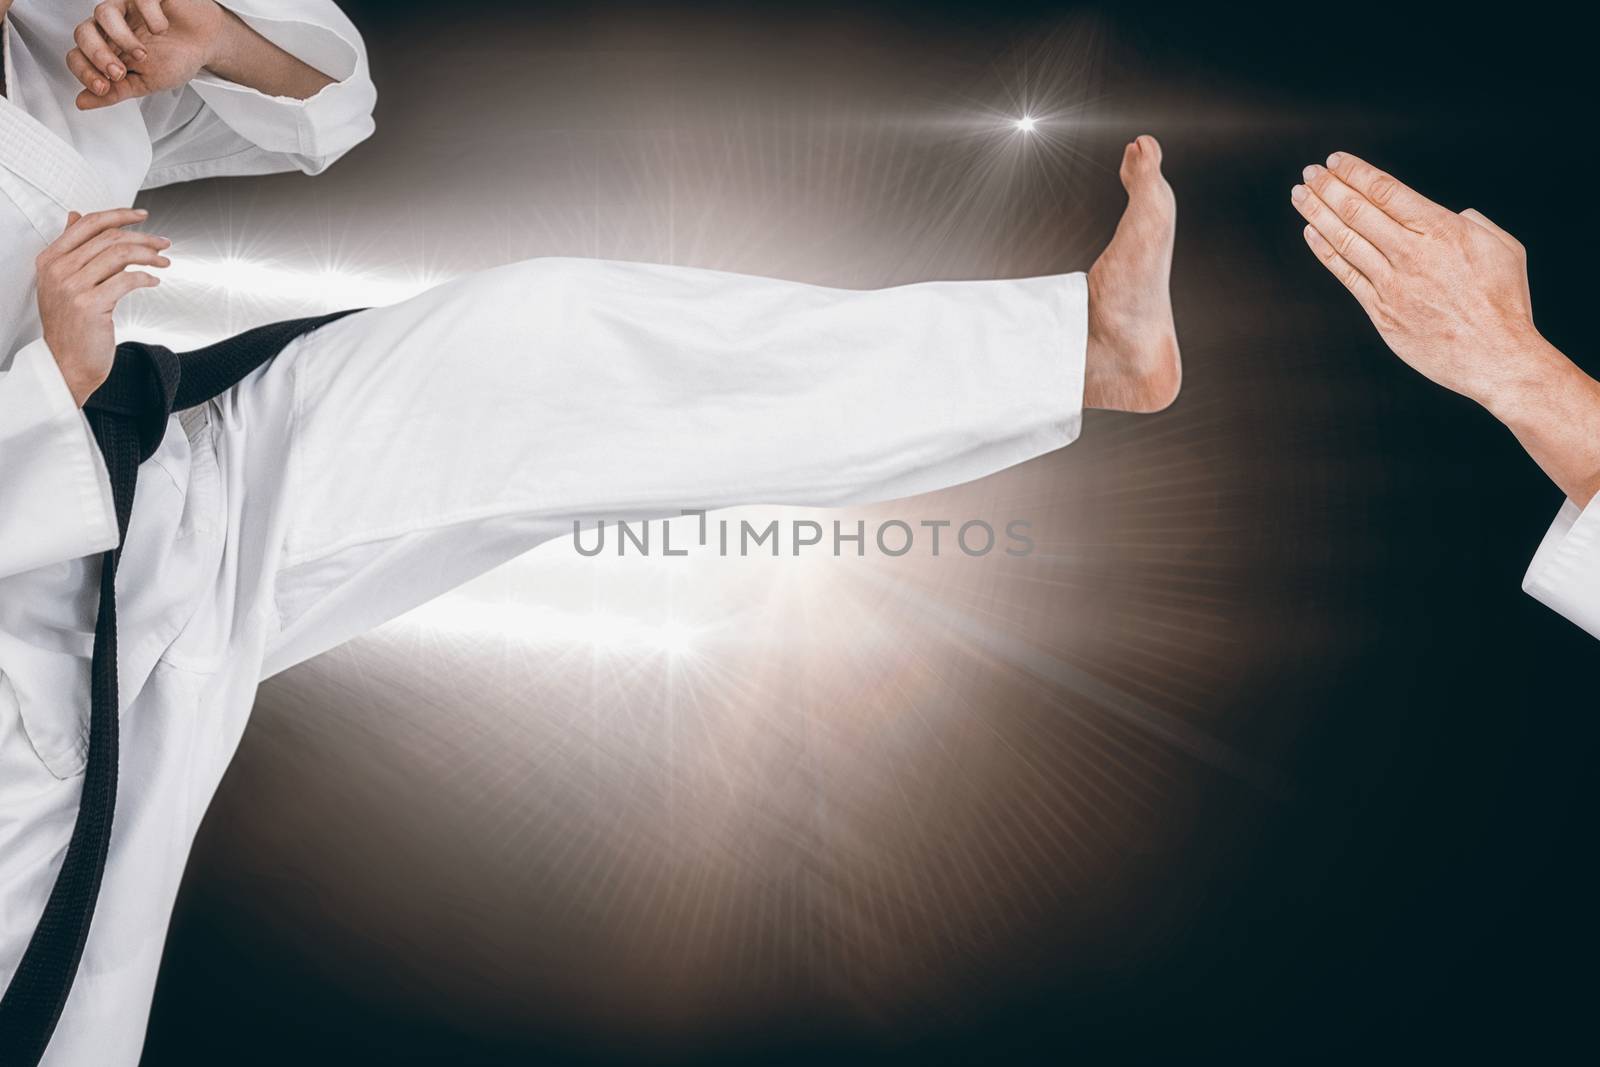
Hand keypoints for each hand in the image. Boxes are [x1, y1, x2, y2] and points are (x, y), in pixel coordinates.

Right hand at [37, 209, 170, 405]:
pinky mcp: (91, 304)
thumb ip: (71, 249)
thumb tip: (75, 216)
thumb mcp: (62, 282)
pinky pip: (127, 280)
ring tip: (164, 261)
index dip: (119, 215)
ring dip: (149, 255)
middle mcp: (59, 269)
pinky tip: (153, 281)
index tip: (142, 216)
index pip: (88, 224)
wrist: (66, 363)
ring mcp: (73, 287)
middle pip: (109, 237)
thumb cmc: (70, 325)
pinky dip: (146, 277)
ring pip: (120, 255)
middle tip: (163, 243)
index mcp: (51, 259)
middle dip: (143, 237)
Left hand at [69, 0, 228, 109]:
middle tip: (119, 72)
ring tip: (143, 54)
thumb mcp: (145, 83)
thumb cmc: (176, 58)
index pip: (78, 55)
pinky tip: (162, 28)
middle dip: (98, 56)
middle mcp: (112, 26)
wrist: (206, 43)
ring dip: (121, 38)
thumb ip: (116, 92)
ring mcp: (127, 8)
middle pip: (83, 32)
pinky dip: (149, 17)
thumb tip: (83, 102)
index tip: (104, 87)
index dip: (84, 72)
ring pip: (103, 13)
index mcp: (107, 47)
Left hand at [1291, 152, 1557, 411]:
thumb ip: (1473, 223)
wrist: (1494, 356)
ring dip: (1317, 214)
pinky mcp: (1380, 311)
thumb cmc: (1504, 302)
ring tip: (1300, 195)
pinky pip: (1345, 274)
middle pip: (1358, 211)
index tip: (1336, 161)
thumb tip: (1453, 214)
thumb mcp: (1502, 247)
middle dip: (1329, 188)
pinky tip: (1311, 233)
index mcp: (1441, 231)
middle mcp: (1410, 254)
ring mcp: (1391, 284)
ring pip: (1345, 240)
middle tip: (1310, 172)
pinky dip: (1325, 251)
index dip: (1356, 173)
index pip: (1386, 191)